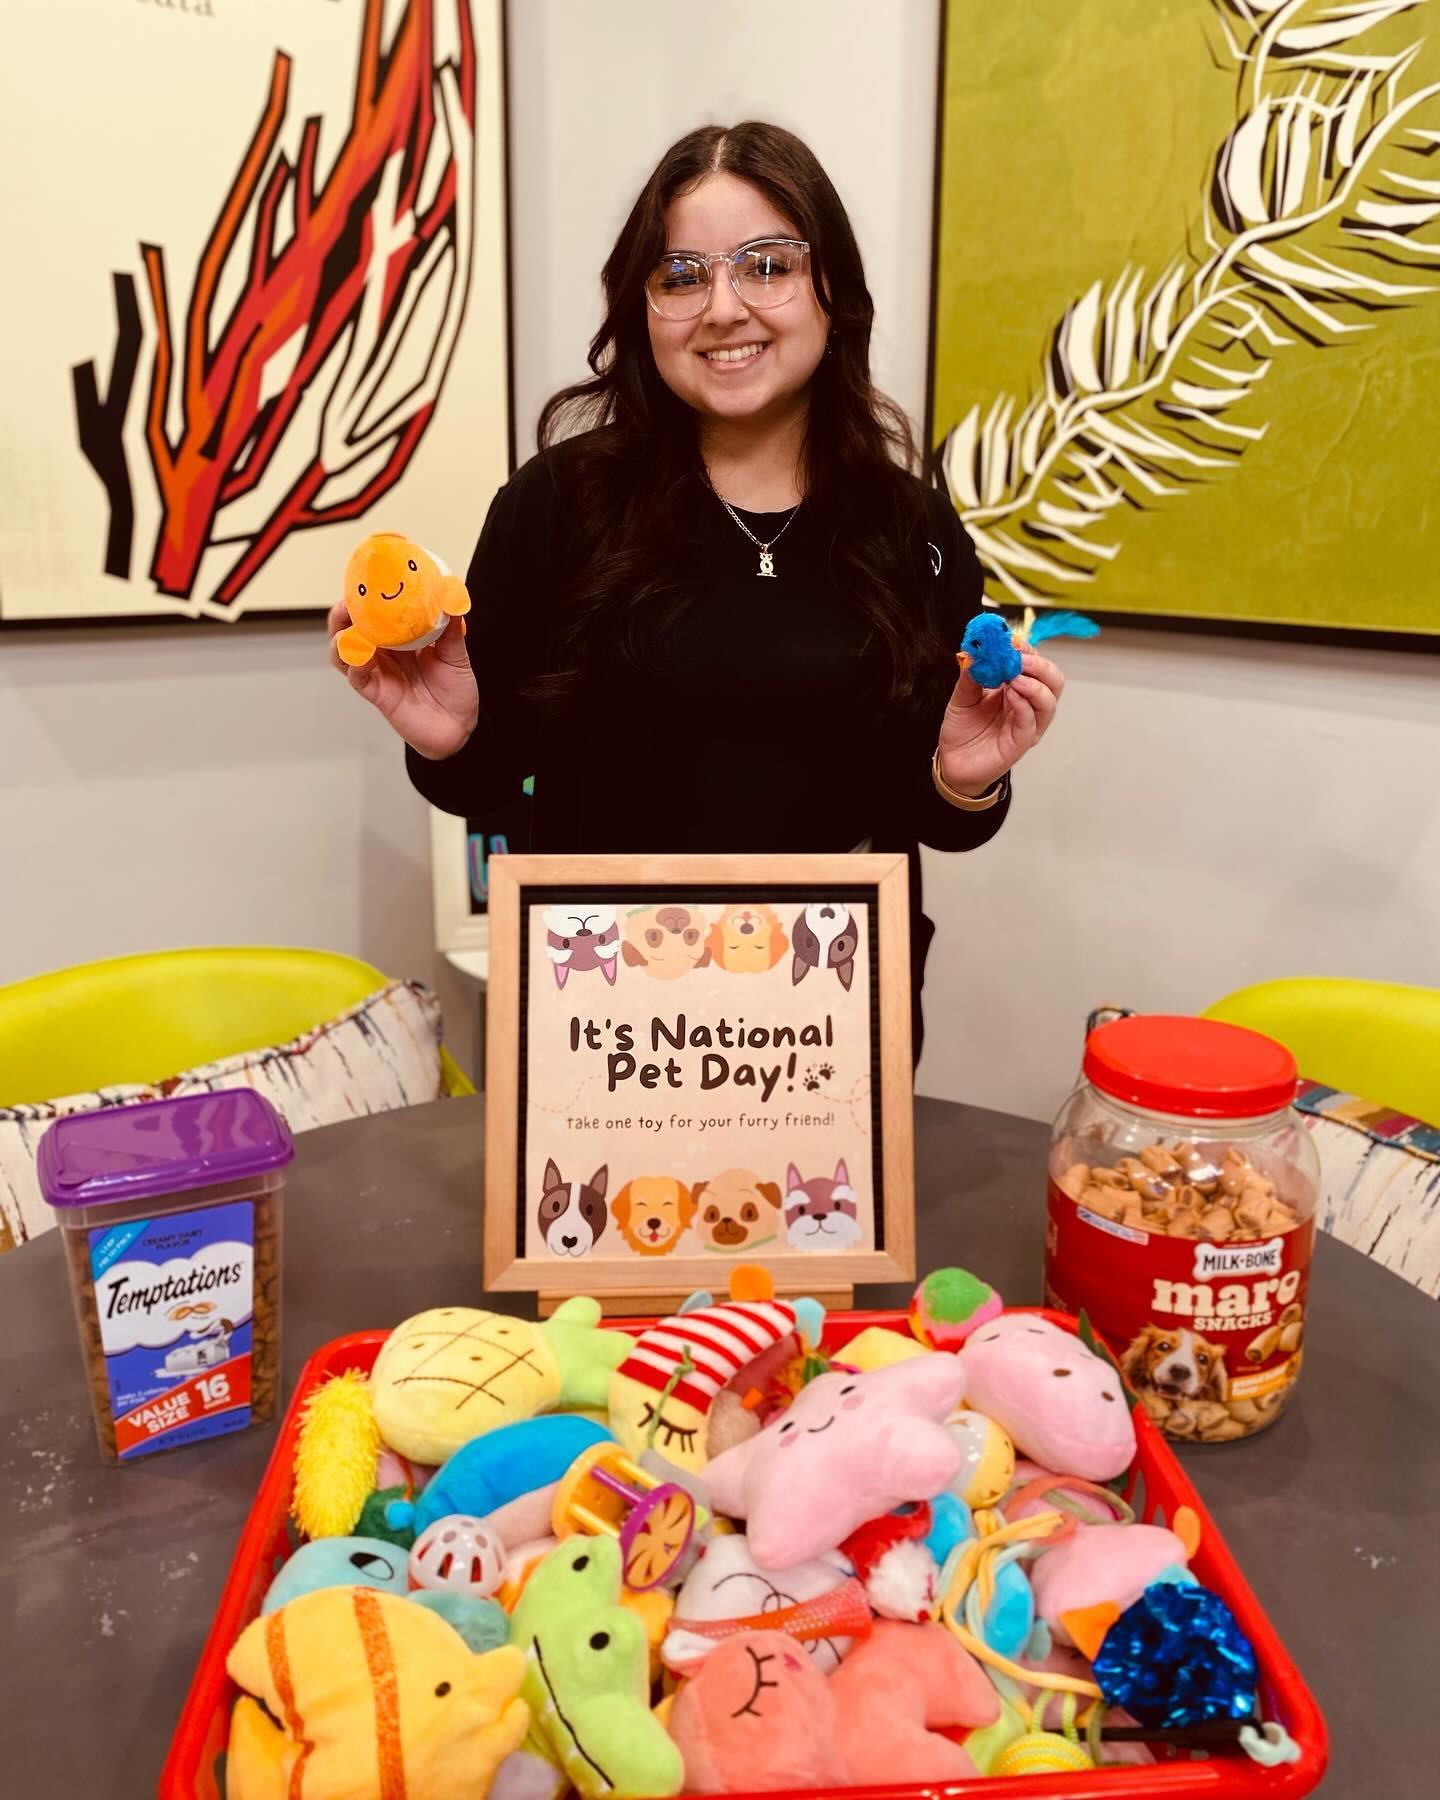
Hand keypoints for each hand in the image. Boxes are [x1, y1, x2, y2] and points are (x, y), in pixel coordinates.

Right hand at [327, 602, 478, 760]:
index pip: (375, 613)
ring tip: (346, 626)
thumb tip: (452, 598)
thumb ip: (451, 630)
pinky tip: (360, 654)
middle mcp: (385, 653)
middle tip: (347, 602)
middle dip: (343, 613)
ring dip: (340, 637)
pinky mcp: (377, 693)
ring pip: (345, 651)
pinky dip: (355, 663)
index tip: (365, 581)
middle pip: (350, 628)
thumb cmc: (455, 691)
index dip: (365, 598)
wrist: (458, 728)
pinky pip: (358, 677)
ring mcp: (379, 672)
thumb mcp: (457, 655)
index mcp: (401, 638)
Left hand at [936, 649, 1064, 795]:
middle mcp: (1028, 705)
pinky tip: (1011, 695)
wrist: (952, 760)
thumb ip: (971, 675)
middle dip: (1040, 666)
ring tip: (1015, 678)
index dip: (1028, 651)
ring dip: (1035, 685)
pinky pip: (1031, 723)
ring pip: (1049, 702)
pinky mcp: (1021, 742)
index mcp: (1017, 688)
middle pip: (1053, 681)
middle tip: (1020, 659)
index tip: (1012, 641)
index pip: (1036, 665)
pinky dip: (1024, 705)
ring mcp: (1028, 724)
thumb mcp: (962, 695)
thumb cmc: (963, 728)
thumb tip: (976, 652)